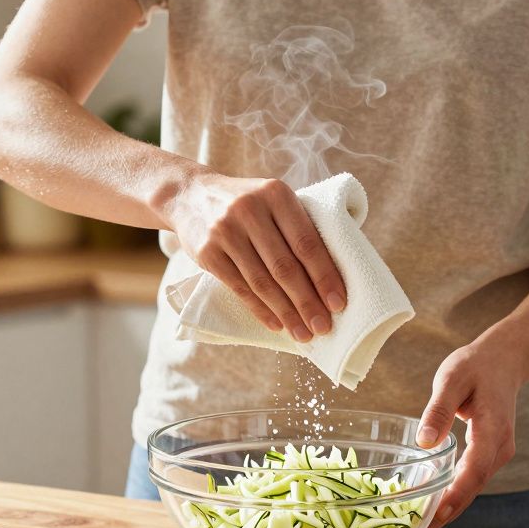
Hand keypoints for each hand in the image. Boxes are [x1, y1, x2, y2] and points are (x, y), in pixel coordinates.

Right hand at [166, 172, 346, 341]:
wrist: (190, 195)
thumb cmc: (246, 203)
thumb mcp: (273, 199)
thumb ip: (299, 224)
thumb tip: (335, 272)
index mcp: (276, 194)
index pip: (306, 242)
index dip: (324, 276)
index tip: (339, 303)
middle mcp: (250, 210)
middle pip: (285, 267)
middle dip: (307, 302)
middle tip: (323, 327)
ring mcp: (226, 232)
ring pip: (262, 282)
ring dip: (286, 312)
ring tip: (303, 333)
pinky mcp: (208, 253)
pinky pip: (240, 288)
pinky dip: (261, 309)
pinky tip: (277, 324)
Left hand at [414, 339, 525, 527]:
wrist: (504, 360)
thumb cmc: (476, 366)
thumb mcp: (453, 378)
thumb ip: (439, 409)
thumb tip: (425, 441)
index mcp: (493, 429)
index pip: (475, 468)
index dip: (457, 494)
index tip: (438, 514)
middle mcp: (499, 447)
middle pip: (474, 485)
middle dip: (449, 512)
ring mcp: (496, 452)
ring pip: (473, 485)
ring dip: (451, 507)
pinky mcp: (489, 453)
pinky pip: (471, 478)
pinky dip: (454, 493)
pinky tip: (434, 506)